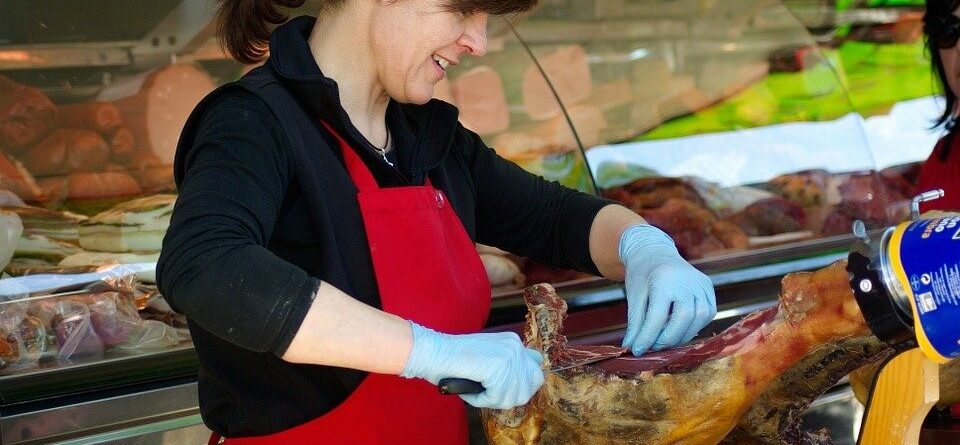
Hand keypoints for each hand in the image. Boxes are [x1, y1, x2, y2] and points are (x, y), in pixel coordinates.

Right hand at [401, 322, 544, 408]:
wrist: (434, 351)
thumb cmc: (454, 358)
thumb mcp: (488, 356)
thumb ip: (505, 365)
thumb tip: (521, 386)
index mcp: (514, 341)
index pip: (536, 367)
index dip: (524, 382)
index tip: (505, 387)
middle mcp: (516, 346)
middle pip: (533, 384)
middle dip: (512, 395)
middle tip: (490, 393)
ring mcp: (508, 356)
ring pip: (514, 396)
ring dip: (493, 400)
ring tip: (475, 390)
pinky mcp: (498, 368)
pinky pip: (496, 399)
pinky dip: (480, 400)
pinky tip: (469, 389)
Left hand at [619, 224, 715, 355]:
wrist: (654, 252)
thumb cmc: (642, 274)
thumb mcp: (634, 296)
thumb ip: (635, 322)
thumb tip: (632, 348)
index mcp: (664, 278)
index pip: (657, 316)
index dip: (647, 337)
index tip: (637, 350)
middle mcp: (687, 279)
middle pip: (683, 319)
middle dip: (667, 339)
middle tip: (653, 346)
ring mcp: (701, 283)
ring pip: (698, 319)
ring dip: (681, 335)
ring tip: (664, 338)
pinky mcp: (708, 287)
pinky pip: (707, 314)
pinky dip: (693, 326)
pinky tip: (678, 328)